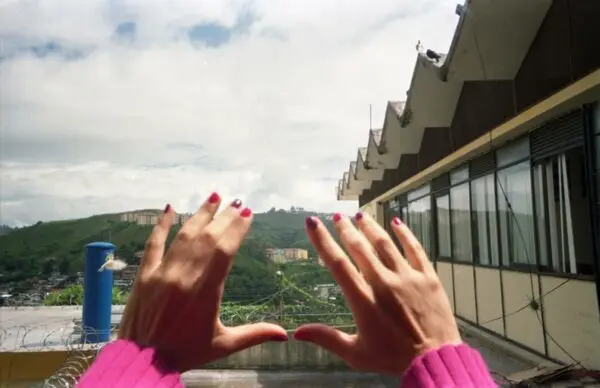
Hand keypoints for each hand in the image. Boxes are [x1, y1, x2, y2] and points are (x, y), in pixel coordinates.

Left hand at [118, 194, 287, 371]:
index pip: (225, 250)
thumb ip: (255, 334)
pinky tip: (170, 209)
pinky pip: (153, 244)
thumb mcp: (223, 345)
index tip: (247, 214)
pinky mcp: (144, 275)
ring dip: (200, 215)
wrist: (142, 362)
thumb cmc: (184, 352)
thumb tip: (285, 334)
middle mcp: (185, 276)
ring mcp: (162, 273)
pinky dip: (161, 225)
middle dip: (224, 218)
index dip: (237, 229)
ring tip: (214, 197)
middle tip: (237, 202)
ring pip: (184, 236)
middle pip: (208, 238)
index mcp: (206, 291)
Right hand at [294, 212, 460, 375]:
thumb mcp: (355, 353)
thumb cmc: (392, 358)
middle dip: (346, 229)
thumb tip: (297, 332)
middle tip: (338, 217)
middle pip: (360, 248)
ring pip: (386, 244)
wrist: (434, 360)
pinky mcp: (428, 278)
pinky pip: (415, 249)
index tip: (312, 223)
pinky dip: (405, 234)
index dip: (322, 240)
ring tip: (360, 215)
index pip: (337, 263)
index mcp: (363, 300)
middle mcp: (384, 283)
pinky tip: (397, 222)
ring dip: (371, 227)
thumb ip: (326, 338)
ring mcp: (408, 278)